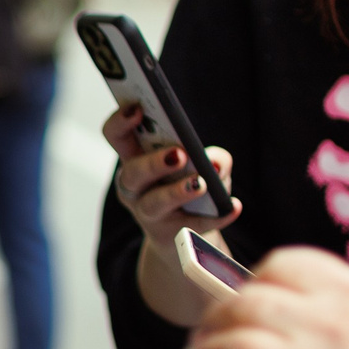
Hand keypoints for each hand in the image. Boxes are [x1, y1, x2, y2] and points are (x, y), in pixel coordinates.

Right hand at [104, 105, 242, 325]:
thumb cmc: (186, 187)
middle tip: (179, 154)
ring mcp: (148, 214)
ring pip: (153, 204)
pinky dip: (216, 217)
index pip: (115, 136)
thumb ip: (211, 157)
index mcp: (134, 159)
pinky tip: (233, 207)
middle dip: (153, 163)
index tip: (138, 109)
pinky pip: (191, 227)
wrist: (184, 239)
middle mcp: (133, 188)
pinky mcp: (169, 236)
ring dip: (176, 192)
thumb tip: (216, 163)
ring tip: (201, 184)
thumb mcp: (200, 166)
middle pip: (131, 174)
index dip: (120, 122)